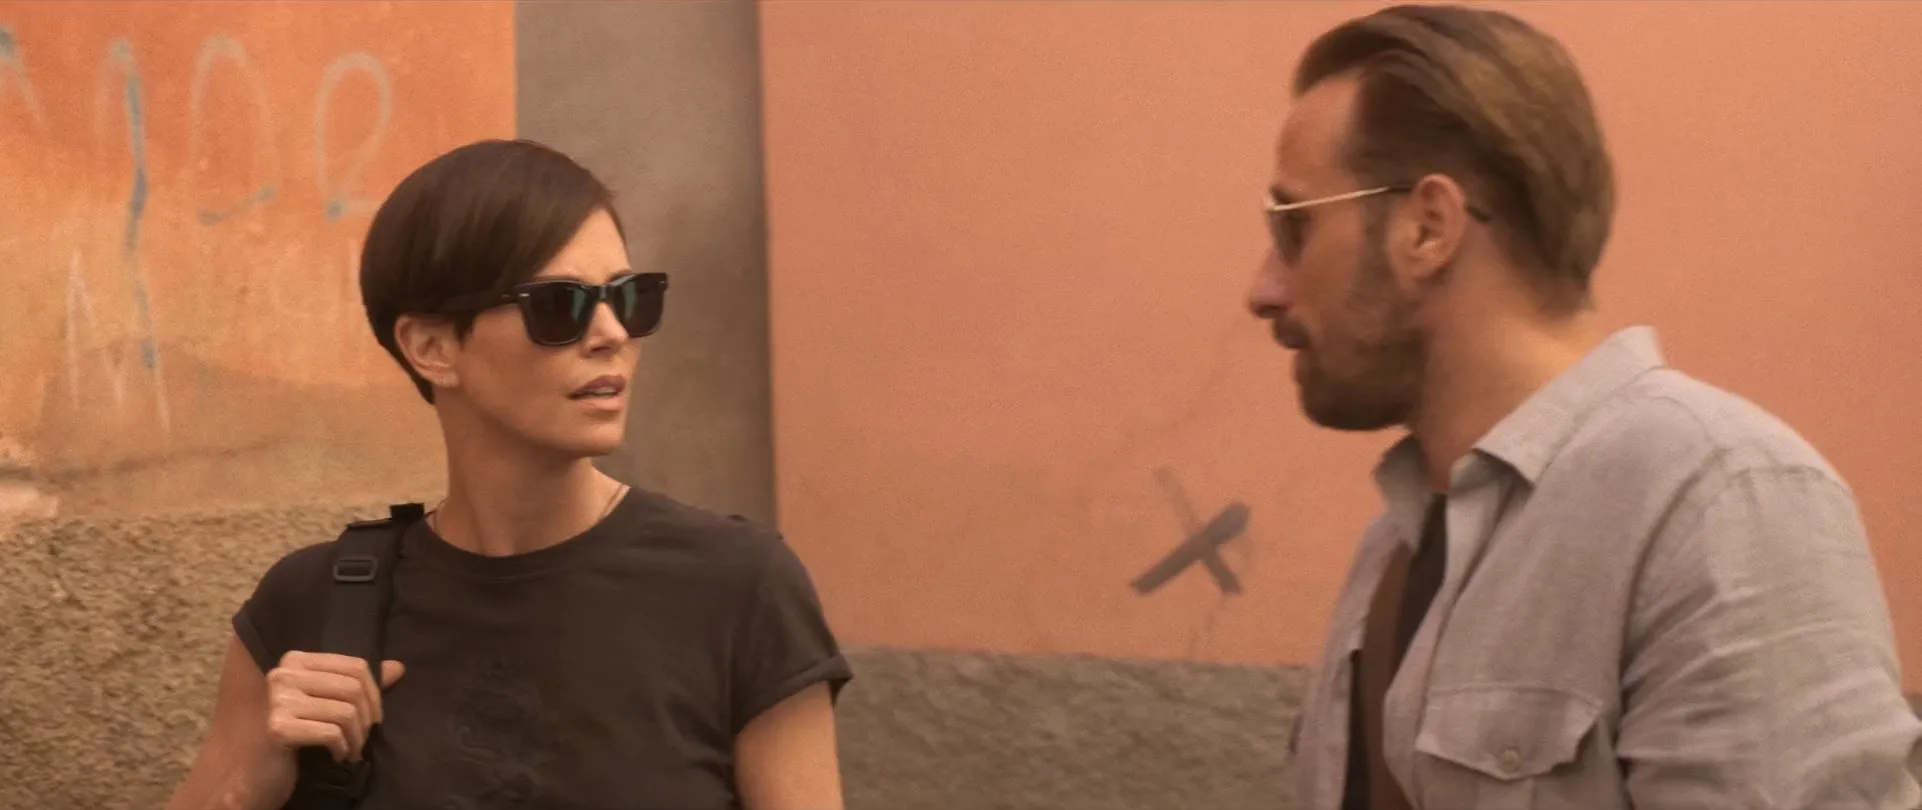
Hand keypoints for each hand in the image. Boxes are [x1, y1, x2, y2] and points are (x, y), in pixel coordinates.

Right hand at [264, 651, 404, 762]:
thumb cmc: (301, 728)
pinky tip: (338, 754)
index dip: (376, 693)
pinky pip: (331, 733)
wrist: (262, 765)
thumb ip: (359, 683)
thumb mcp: (330, 701)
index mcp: (297, 660)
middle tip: (364, 738)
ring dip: (357, 738)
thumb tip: (398, 667)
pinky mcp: (278, 727)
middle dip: (366, 719)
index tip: (375, 717)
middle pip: (352, 688)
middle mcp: (284, 674)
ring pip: (345, 712)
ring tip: (353, 749)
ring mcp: (278, 700)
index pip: (355, 666)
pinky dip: (342, 747)